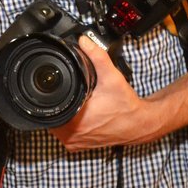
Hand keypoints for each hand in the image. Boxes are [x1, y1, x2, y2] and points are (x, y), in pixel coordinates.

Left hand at [49, 35, 160, 150]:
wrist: (139, 124)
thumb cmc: (126, 106)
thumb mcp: (112, 78)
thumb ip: (97, 57)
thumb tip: (84, 42)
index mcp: (74, 122)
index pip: (47, 106)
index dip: (50, 95)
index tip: (59, 87)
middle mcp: (71, 136)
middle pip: (49, 114)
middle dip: (57, 101)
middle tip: (70, 93)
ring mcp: (74, 143)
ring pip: (54, 124)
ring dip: (60, 112)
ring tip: (74, 101)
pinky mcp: (78, 146)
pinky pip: (64, 132)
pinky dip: (67, 122)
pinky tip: (76, 113)